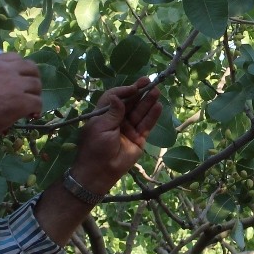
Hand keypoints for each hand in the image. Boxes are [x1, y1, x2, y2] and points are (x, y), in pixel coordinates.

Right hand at [0, 53, 41, 167]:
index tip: (21, 78)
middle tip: (31, 91)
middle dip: (33, 79)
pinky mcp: (21, 102)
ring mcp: (15, 86)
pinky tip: (31, 115)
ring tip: (30, 106)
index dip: (21, 68)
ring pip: (36, 85)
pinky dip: (36, 110)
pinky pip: (37, 102)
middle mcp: (7, 71)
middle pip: (31, 68)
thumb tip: (0, 84)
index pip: (15, 57)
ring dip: (35, 95)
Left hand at [70, 78, 162, 194]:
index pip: (115, 98)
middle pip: (130, 102)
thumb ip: (113, 112)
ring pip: (140, 112)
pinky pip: (146, 125)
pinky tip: (158, 106)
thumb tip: (118, 96)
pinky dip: (152, 116)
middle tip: (149, 81)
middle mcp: (118, 119)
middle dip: (139, 92)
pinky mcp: (139, 138)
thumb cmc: (96, 147)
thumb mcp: (101, 127)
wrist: (100, 171)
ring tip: (156, 91)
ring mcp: (129, 128)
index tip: (133, 87)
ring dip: (148, 101)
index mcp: (104, 115)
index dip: (124, 91)